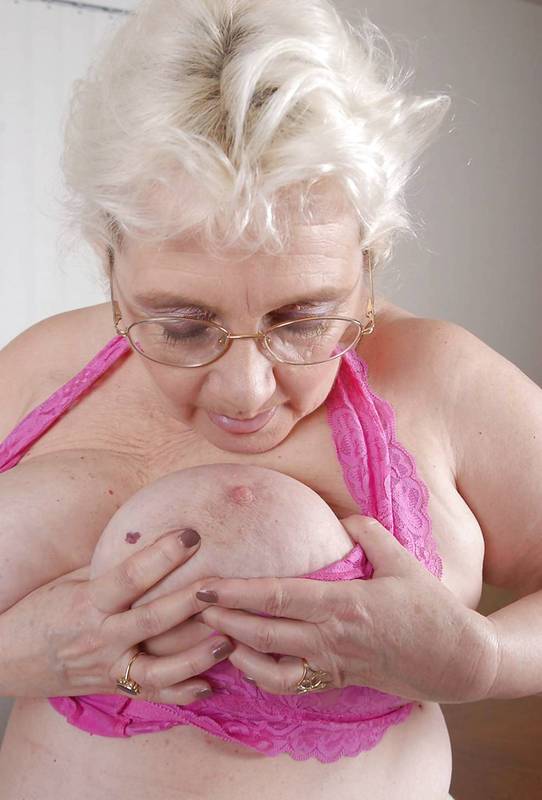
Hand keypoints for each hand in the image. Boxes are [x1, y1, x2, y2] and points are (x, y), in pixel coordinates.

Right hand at [0, 530, 233, 703]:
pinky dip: (180, 693)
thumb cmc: (39, 610)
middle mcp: (100, 637)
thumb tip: (150, 536)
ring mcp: (108, 667)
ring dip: (196, 657)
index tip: (191, 535)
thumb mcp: (70, 581)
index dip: (162, 555)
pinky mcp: (113, 687)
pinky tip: (209, 684)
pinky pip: (151, 695)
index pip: (130, 576)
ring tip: (229, 641)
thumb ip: (109, 567)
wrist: (5, 659)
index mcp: (88, 602)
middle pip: (152, 621)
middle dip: (189, 602)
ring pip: (158, 669)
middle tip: (223, 585)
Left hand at [190, 515, 499, 702]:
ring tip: (215, 634)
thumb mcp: (402, 561)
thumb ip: (369, 533)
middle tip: (192, 606)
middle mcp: (331, 638)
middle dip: (223, 621)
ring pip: (271, 668)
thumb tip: (343, 519)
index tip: (207, 585)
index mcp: (344, 604)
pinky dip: (264, 675)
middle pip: (263, 634)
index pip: (278, 597)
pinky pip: (292, 684)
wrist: (456, 659)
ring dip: (238, 653)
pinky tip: (249, 659)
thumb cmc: (430, 608)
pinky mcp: (338, 680)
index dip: (238, 592)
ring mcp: (333, 664)